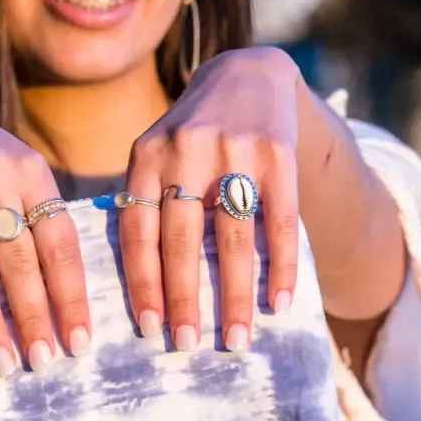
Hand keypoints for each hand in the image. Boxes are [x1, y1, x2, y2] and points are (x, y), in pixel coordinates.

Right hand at [0, 92, 88, 375]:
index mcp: (30, 170)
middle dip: (31, 316)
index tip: (79, 342)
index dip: (70, 296)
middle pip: (15, 259)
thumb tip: (68, 305)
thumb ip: (45, 227)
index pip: (58, 242)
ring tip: (3, 361)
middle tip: (41, 362)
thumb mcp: (27, 179)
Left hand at [121, 46, 302, 352]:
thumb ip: (147, 203)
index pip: (138, 229)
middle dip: (184, 298)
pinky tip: (280, 302)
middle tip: (188, 345)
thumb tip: (141, 288)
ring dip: (236, 294)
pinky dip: (282, 266)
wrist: (249, 74)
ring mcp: (236, 149)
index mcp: (146, 154)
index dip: (142, 283)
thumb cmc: (193, 134)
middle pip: (183, 238)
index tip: (149, 330)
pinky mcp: (279, 153)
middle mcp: (187, 148)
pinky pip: (281, 222)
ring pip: (234, 237)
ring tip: (238, 338)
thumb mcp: (158, 153)